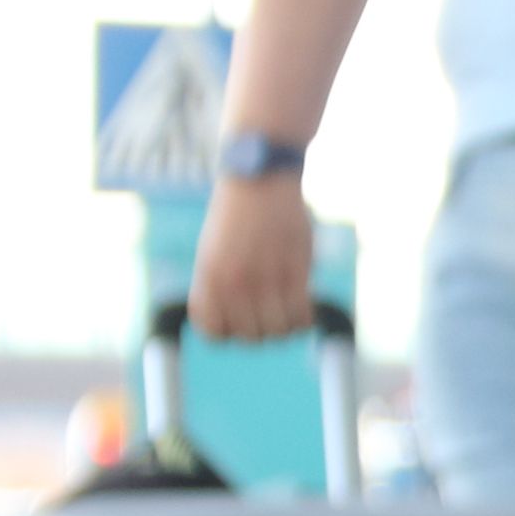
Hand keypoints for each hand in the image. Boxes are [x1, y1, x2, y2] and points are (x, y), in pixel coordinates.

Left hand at [187, 173, 320, 342]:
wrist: (261, 178)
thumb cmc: (236, 215)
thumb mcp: (214, 251)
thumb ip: (221, 286)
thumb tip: (239, 321)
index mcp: (209, 276)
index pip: (213, 331)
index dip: (226, 334)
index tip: (236, 323)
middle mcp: (235, 281)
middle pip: (249, 337)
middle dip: (258, 334)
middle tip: (266, 318)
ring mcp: (267, 276)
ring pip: (278, 331)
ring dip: (284, 329)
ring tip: (286, 314)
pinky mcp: (296, 269)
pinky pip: (302, 315)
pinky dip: (305, 319)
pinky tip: (304, 308)